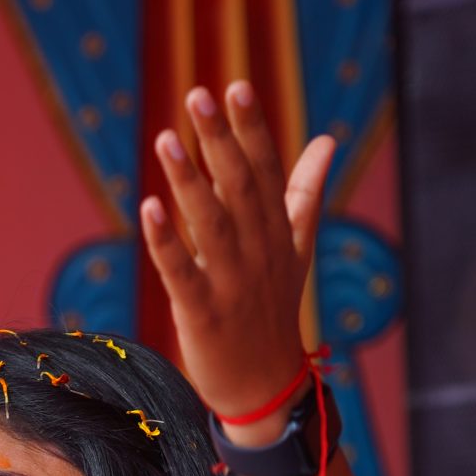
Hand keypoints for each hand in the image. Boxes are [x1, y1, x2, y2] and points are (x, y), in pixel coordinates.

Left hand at [140, 82, 333, 434]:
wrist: (267, 387)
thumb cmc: (275, 310)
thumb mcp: (297, 249)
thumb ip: (306, 191)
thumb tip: (327, 139)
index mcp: (279, 232)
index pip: (268, 171)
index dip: (251, 130)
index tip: (236, 87)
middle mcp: (259, 252)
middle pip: (241, 188)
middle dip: (221, 141)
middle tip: (199, 95)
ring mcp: (232, 283)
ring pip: (211, 224)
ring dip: (188, 181)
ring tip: (166, 138)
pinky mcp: (204, 315)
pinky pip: (182, 273)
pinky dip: (165, 242)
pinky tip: (147, 208)